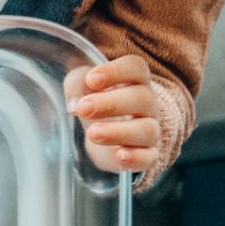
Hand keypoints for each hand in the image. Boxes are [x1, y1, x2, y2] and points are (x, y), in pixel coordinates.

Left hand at [66, 54, 160, 174]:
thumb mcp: (81, 86)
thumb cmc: (94, 100)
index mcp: (135, 80)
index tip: (91, 79)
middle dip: (111, 103)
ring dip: (119, 132)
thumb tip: (74, 105)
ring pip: (148, 130)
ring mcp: (150, 130)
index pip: (137, 68)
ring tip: (92, 133)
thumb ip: (76, 85)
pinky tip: (119, 155)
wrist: (102, 133)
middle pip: (143, 98)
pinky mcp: (147, 155)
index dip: (116, 71)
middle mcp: (148, 104)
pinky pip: (150, 157)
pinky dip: (136, 157)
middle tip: (83, 108)